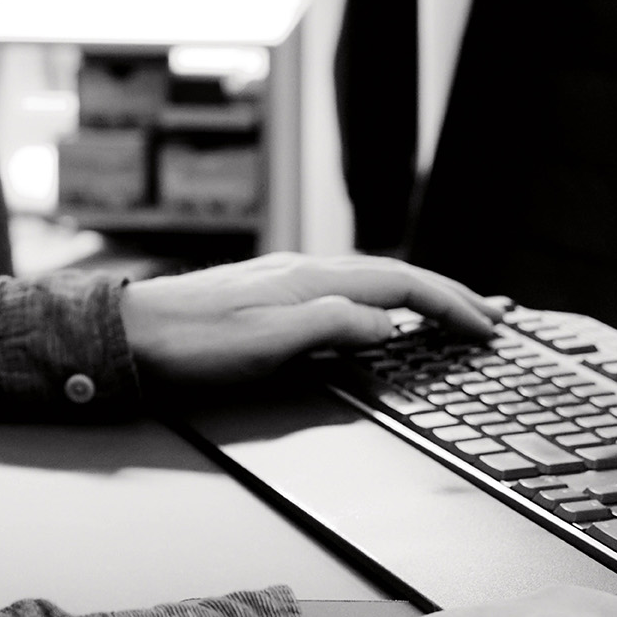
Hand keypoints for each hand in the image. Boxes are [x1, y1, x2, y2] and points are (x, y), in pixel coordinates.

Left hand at [117, 251, 494, 390]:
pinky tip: (378, 313)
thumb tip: (388, 325)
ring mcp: (284, 280)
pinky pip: (343, 290)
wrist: (127, 336)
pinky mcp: (267, 295)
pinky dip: (379, 300)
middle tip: (489, 315)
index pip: (399, 285)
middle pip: (391, 276)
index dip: (448, 304)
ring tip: (450, 310)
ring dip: (416, 296)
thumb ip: (331, 327)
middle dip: (445, 294)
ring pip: (369, 281)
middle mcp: (302, 271)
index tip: (487, 326)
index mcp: (310, 280)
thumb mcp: (267, 344)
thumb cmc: (189, 345)